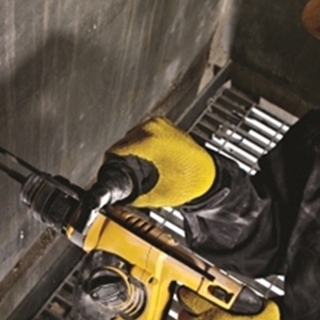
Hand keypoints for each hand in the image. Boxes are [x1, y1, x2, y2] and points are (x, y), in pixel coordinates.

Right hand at [91, 117, 215, 207]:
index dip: (111, 165)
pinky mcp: (163, 124)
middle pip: (122, 144)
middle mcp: (152, 128)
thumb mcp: (154, 194)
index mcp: (148, 142)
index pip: (114, 152)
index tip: (111, 172)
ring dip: (132, 151)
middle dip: (123, 159)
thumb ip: (131, 194)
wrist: (207, 175)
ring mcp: (158, 124)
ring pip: (132, 138)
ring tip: (142, 166)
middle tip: (129, 174)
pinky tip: (150, 157)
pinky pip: (143, 134)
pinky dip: (142, 145)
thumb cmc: (189, 182)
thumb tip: (118, 195)